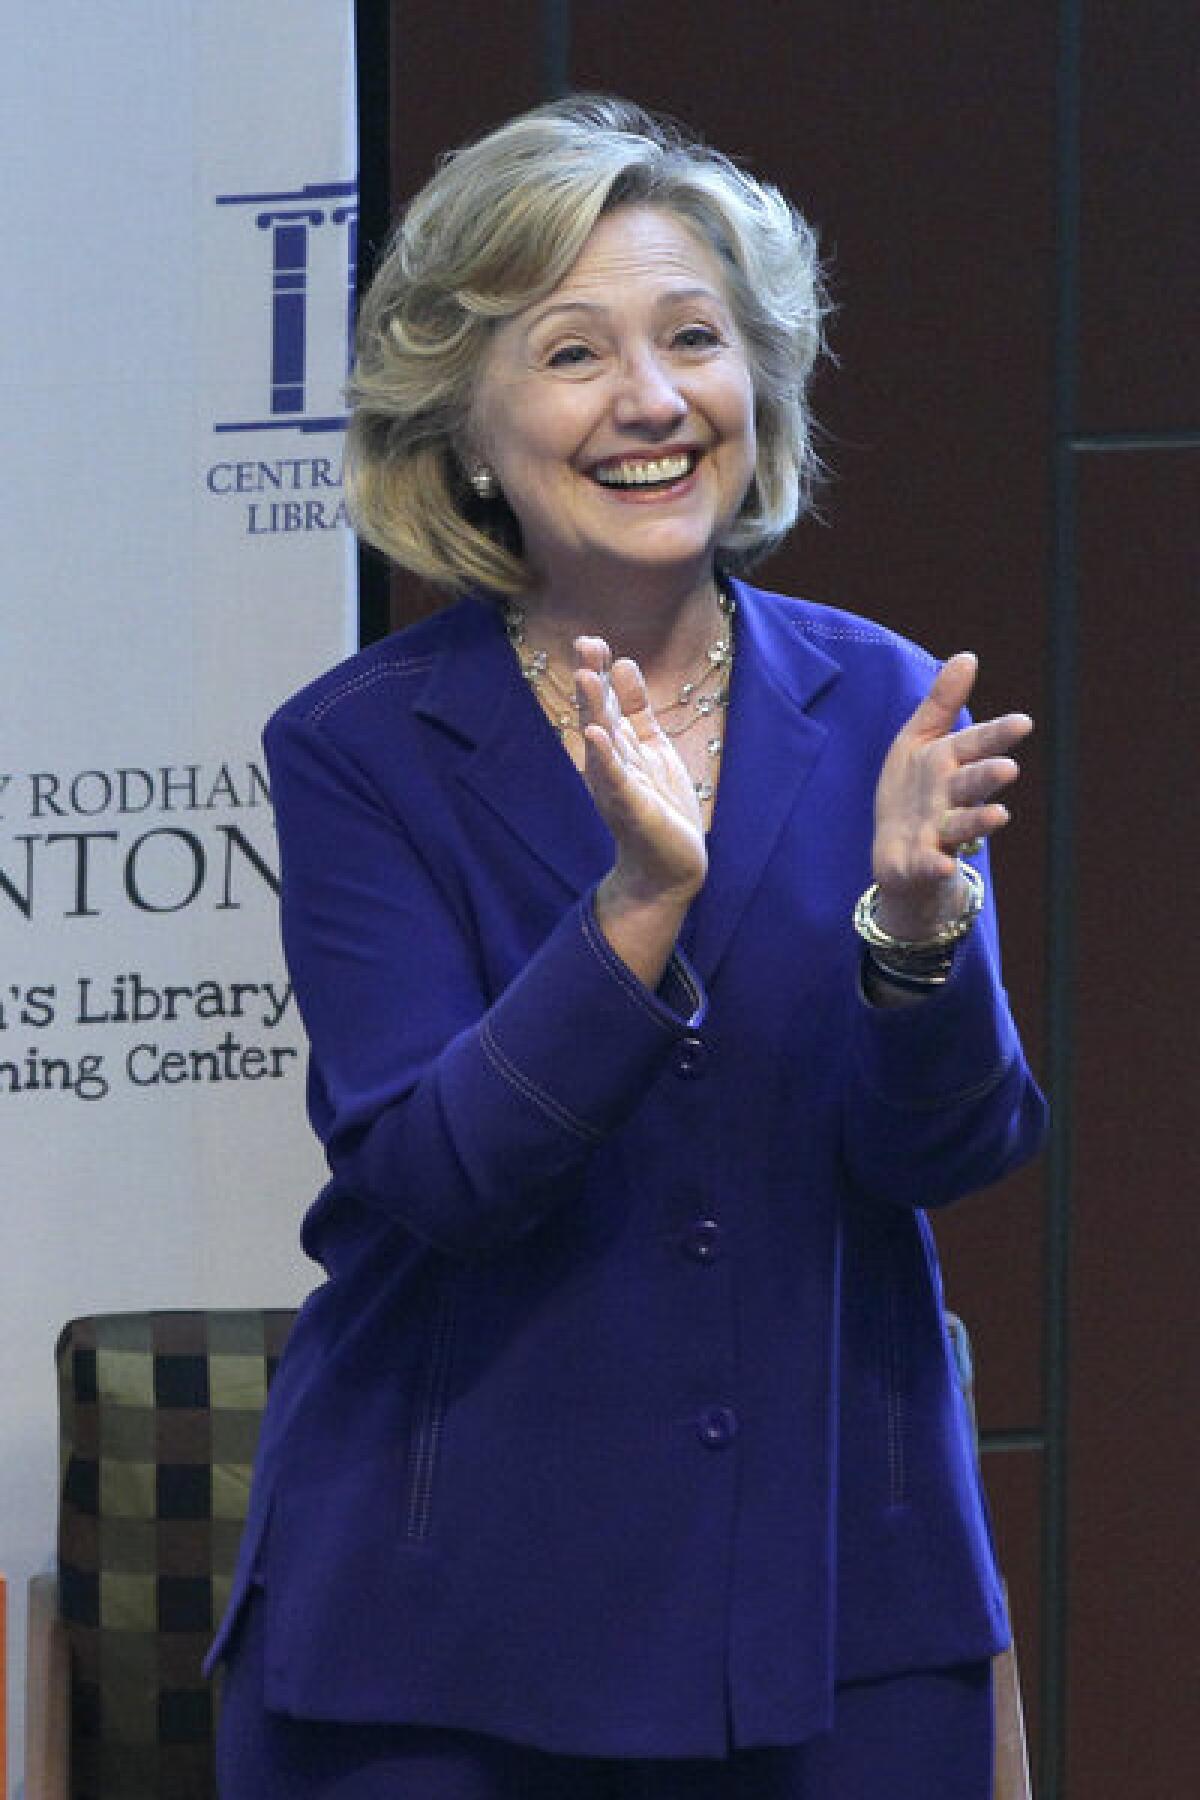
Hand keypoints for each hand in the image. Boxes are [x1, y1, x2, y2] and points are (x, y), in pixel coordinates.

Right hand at [574, 635, 707, 907]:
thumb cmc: (660, 809)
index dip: (600, 672)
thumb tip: (622, 663)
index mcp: (618, 746)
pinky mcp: (630, 808)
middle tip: (584, 644)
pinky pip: (615, 778)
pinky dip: (605, 756)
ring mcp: (617, 785)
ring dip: (594, 709)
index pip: (606, 701)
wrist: (670, 868)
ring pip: (603, 741)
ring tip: (587, 677)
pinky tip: (598, 734)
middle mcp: (610, 762)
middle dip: (592, 681)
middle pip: (598, 715)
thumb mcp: (651, 748)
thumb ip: (636, 710)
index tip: (592, 640)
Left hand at [871, 652, 1032, 939]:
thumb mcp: (919, 741)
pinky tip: (942, 865)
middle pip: (971, 785)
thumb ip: (942, 703)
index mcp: (949, 764)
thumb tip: (968, 656)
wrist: (900, 856)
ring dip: (977, 820)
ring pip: (961, 825)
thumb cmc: (914, 793)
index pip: (976, 745)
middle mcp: (950, 798)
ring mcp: (937, 833)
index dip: (998, 736)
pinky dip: (935, 865)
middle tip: (1007, 769)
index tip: (1022, 723)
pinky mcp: (919, 863)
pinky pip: (928, 864)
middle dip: (987, 776)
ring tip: (999, 815)